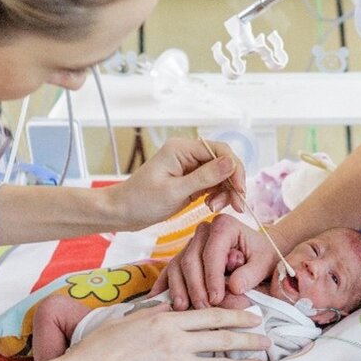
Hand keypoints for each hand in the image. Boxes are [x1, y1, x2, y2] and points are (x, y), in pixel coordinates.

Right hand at [25, 305, 269, 360]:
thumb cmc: (101, 347)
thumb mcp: (130, 320)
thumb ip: (154, 314)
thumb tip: (171, 309)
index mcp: (165, 316)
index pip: (209, 312)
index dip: (233, 313)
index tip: (250, 314)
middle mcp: (174, 334)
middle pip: (219, 332)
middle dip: (246, 335)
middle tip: (267, 337)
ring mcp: (173, 357)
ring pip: (218, 357)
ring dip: (242, 358)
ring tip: (261, 359)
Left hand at [115, 138, 245, 229]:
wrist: (121, 212)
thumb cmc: (141, 201)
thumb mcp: (175, 191)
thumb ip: (204, 177)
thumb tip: (230, 163)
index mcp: (182, 148)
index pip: (219, 151)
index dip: (234, 169)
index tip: (240, 190)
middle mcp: (188, 153)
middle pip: (223, 162)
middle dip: (232, 183)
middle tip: (237, 205)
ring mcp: (189, 166)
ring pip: (220, 174)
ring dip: (225, 191)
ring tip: (216, 208)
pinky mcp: (190, 179)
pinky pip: (212, 183)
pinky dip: (217, 194)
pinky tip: (212, 206)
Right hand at [150, 215, 277, 309]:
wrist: (257, 256)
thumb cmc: (262, 258)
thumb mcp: (264, 264)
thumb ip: (251, 274)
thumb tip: (234, 287)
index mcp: (224, 225)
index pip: (212, 251)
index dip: (212, 276)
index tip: (217, 298)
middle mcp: (204, 231)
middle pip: (191, 258)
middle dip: (196, 286)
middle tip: (203, 308)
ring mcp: (191, 244)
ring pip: (177, 265)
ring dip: (179, 288)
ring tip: (183, 308)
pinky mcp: (183, 257)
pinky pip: (170, 271)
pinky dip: (165, 286)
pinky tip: (158, 300)